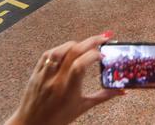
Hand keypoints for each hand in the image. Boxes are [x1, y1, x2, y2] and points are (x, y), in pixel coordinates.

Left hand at [4, 33, 123, 124]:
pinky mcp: (36, 72)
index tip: (104, 55)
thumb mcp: (83, 107)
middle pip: (73, 51)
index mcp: (68, 90)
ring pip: (60, 50)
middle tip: (103, 38)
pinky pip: (48, 54)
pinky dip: (60, 48)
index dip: (95, 55)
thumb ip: (104, 96)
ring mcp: (44, 75)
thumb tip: (122, 91)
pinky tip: (68, 49)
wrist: (31, 124)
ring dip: (76, 44)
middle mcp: (55, 80)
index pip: (81, 64)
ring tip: (86, 45)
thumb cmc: (57, 119)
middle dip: (90, 41)